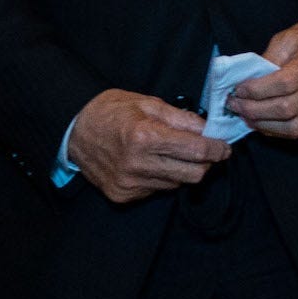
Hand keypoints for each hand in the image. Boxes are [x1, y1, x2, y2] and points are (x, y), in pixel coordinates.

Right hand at [66, 90, 230, 203]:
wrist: (73, 132)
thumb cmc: (110, 111)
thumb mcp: (146, 103)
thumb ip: (181, 118)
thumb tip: (208, 129)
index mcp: (144, 136)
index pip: (197, 151)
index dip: (218, 149)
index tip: (225, 147)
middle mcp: (137, 164)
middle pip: (194, 174)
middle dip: (206, 163)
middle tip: (205, 151)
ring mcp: (129, 184)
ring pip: (177, 184)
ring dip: (183, 170)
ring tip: (171, 153)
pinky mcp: (123, 196)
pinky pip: (157, 190)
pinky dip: (162, 178)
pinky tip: (151, 164)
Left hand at [229, 20, 297, 138]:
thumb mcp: (286, 39)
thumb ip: (267, 61)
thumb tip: (244, 87)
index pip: (285, 83)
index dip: (257, 90)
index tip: (238, 90)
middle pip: (287, 108)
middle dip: (254, 110)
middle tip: (235, 105)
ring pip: (294, 128)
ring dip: (264, 125)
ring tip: (246, 117)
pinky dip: (278, 131)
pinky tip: (263, 122)